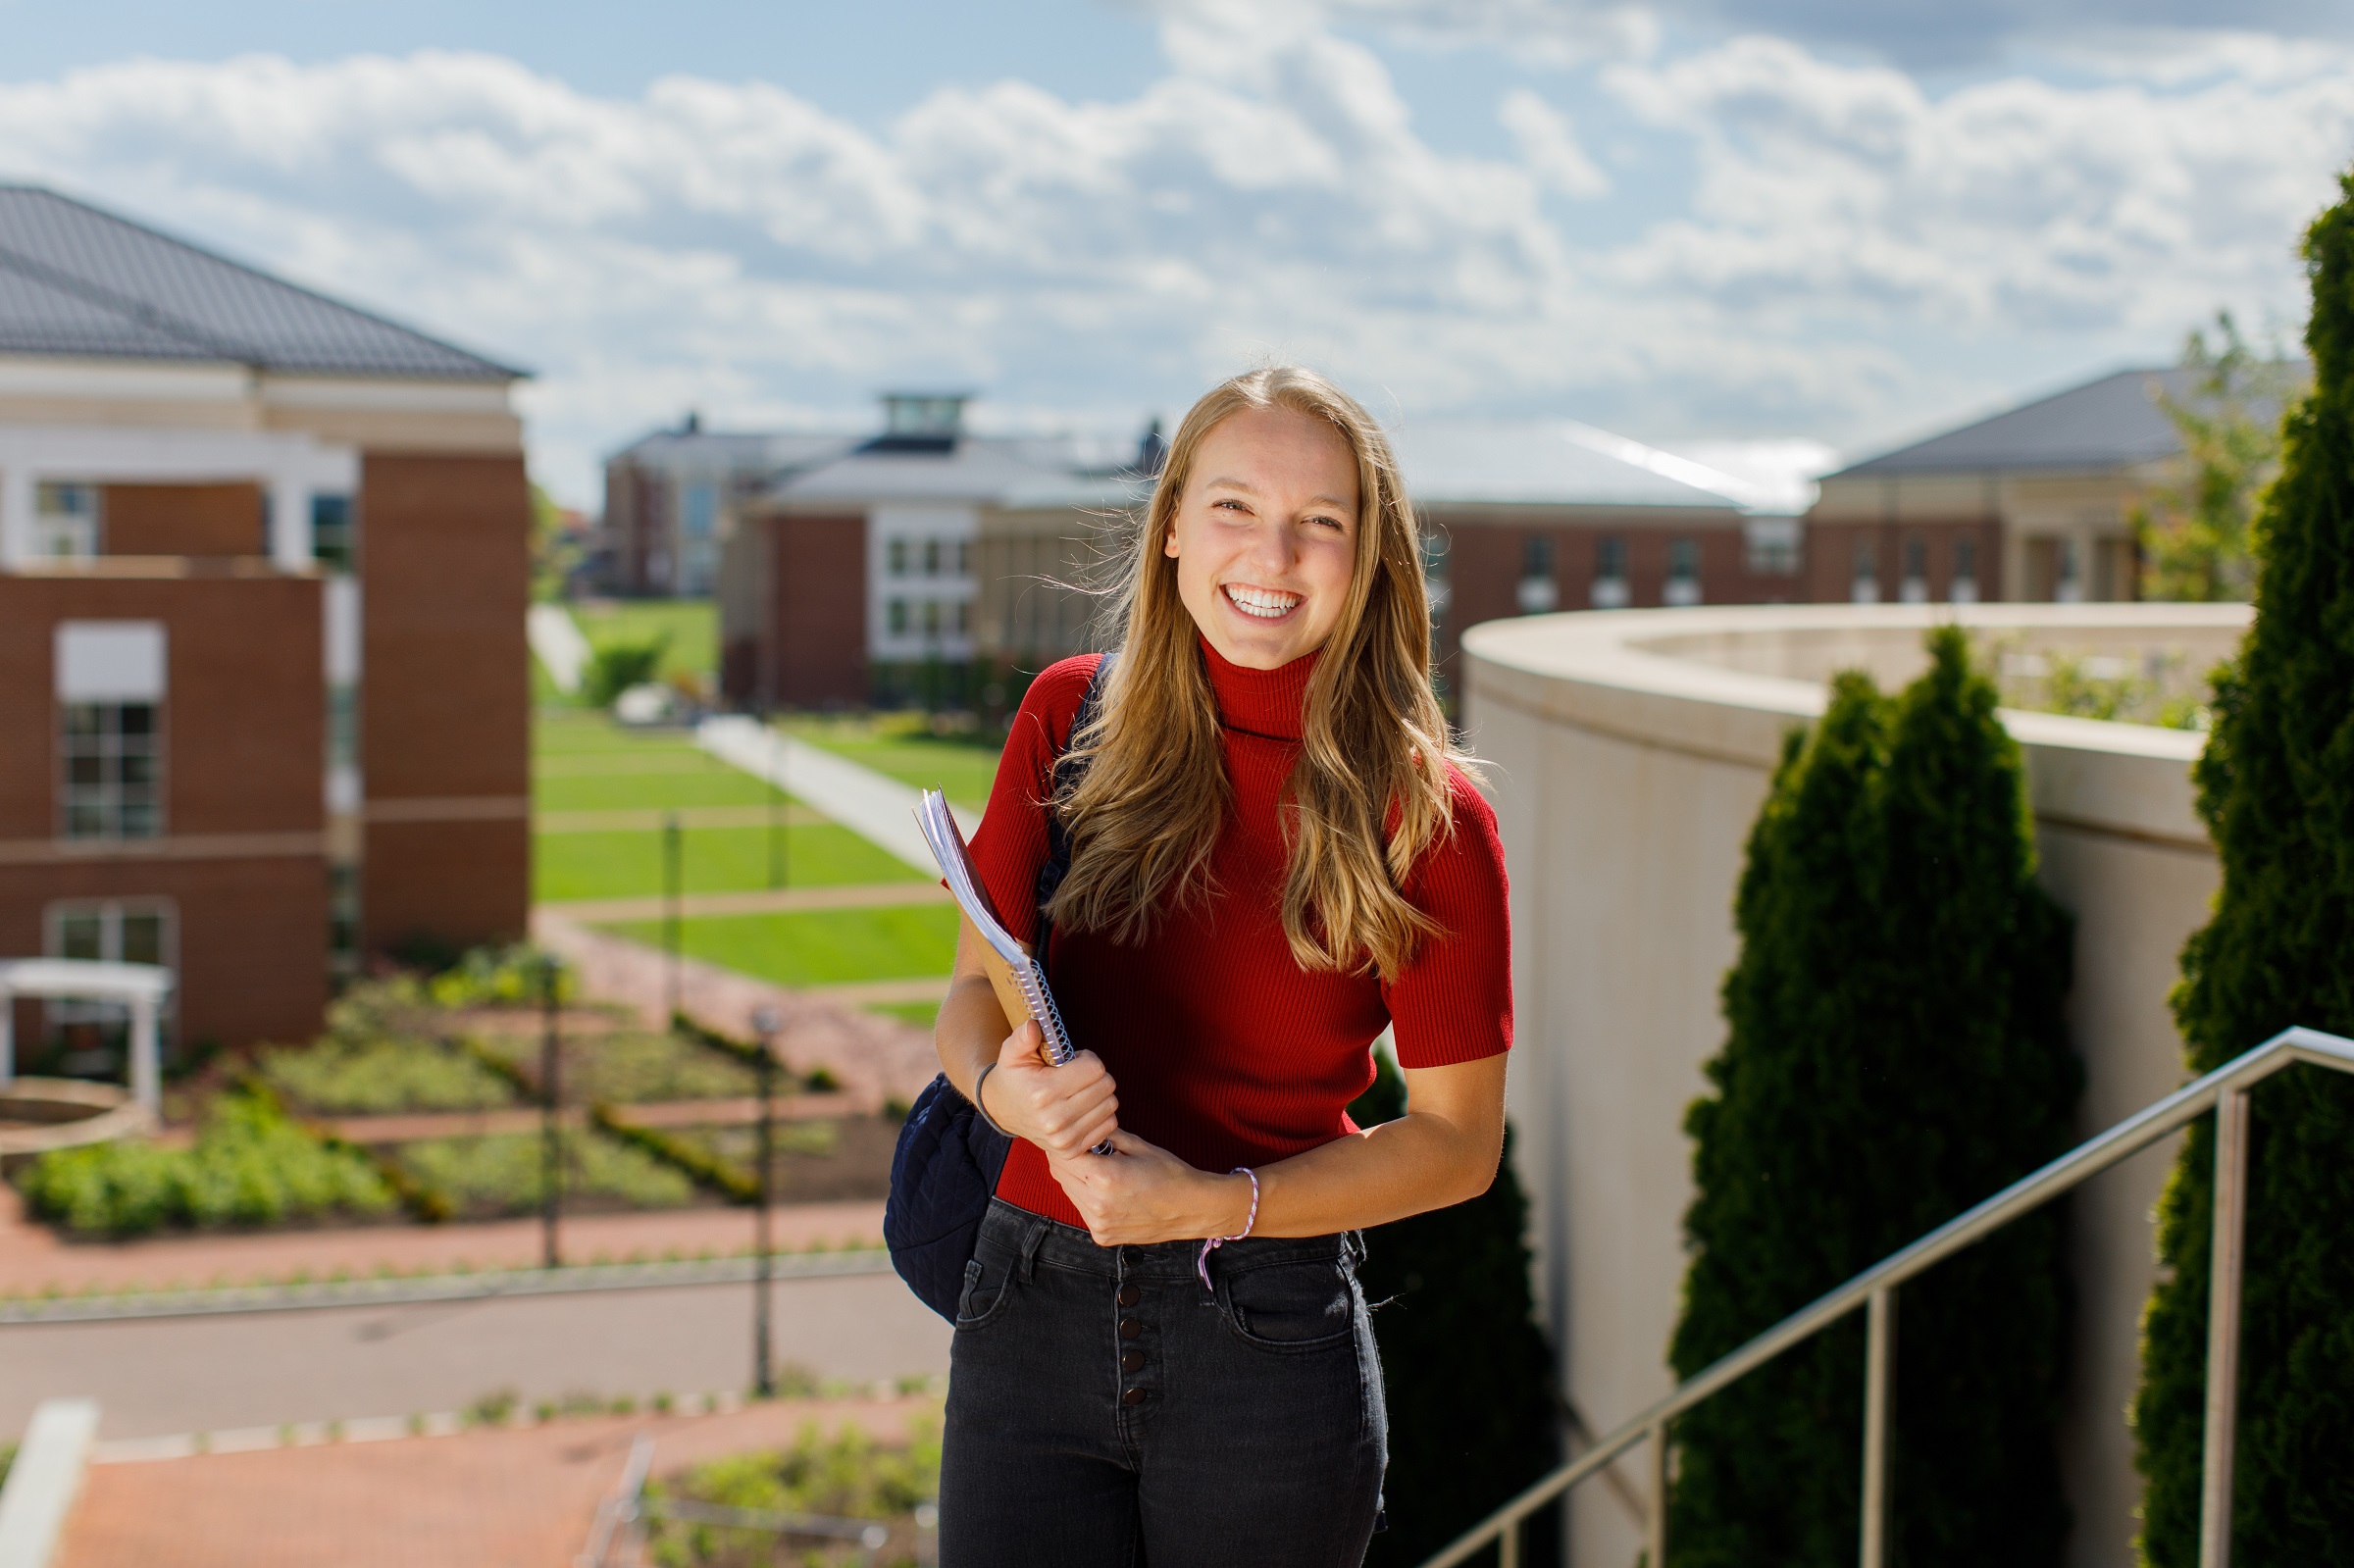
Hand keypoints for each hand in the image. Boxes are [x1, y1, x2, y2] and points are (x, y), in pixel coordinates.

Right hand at [978, 1021, 1118, 1159]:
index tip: (1074, 1060)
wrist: (1003, 1110)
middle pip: (1107, 1086)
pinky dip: (1101, 1113)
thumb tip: (1034, 1025)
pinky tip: (1083, 1108)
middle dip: (1096, 1075)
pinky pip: (1110, 1125)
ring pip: (1111, 1105)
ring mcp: (1064, 1139)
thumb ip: (1023, 1037)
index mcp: (1042, 1092)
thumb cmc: (1014, 1076)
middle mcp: (1055, 1120)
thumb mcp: (1012, 1052)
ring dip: (1100, 1094)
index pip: (1095, 1069)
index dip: (1088, 1059)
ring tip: (1079, 1091)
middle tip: (1077, 1075)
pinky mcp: (1072, 1150)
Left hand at [1047, 1131, 1254, 1246]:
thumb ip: (1105, 1134)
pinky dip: (1086, 1197)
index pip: (1062, 1154)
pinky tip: (1108, 1190)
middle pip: (1060, 1173)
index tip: (1073, 1134)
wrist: (1193, 1209)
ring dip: (1075, 1178)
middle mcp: (1096, 1204)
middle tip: (1083, 1147)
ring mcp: (1098, 1223)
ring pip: (1068, 1192)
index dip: (1066, 1140)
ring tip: (1098, 1169)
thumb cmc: (1169, 1174)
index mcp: (1103, 1177)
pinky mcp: (1102, 1236)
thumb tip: (1082, 1124)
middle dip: (1067, 1158)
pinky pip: (1082, 1210)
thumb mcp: (1137, 1145)